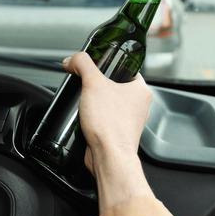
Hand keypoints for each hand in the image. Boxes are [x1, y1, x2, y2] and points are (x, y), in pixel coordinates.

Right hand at [63, 52, 153, 211]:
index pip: (125, 68)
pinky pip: (103, 119)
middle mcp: (138, 105)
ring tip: (84, 103)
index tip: (94, 67)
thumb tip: (73, 59)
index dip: (107, 65)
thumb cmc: (110, 124)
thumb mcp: (93, 83)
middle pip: (113, 85)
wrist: (109, 156)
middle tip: (85, 85)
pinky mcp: (116, 133)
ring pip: (107, 103)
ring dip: (93, 102)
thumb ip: (82, 64)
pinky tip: (84, 118)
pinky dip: (92, 117)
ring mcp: (128, 120)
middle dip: (96, 86)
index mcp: (141, 89)